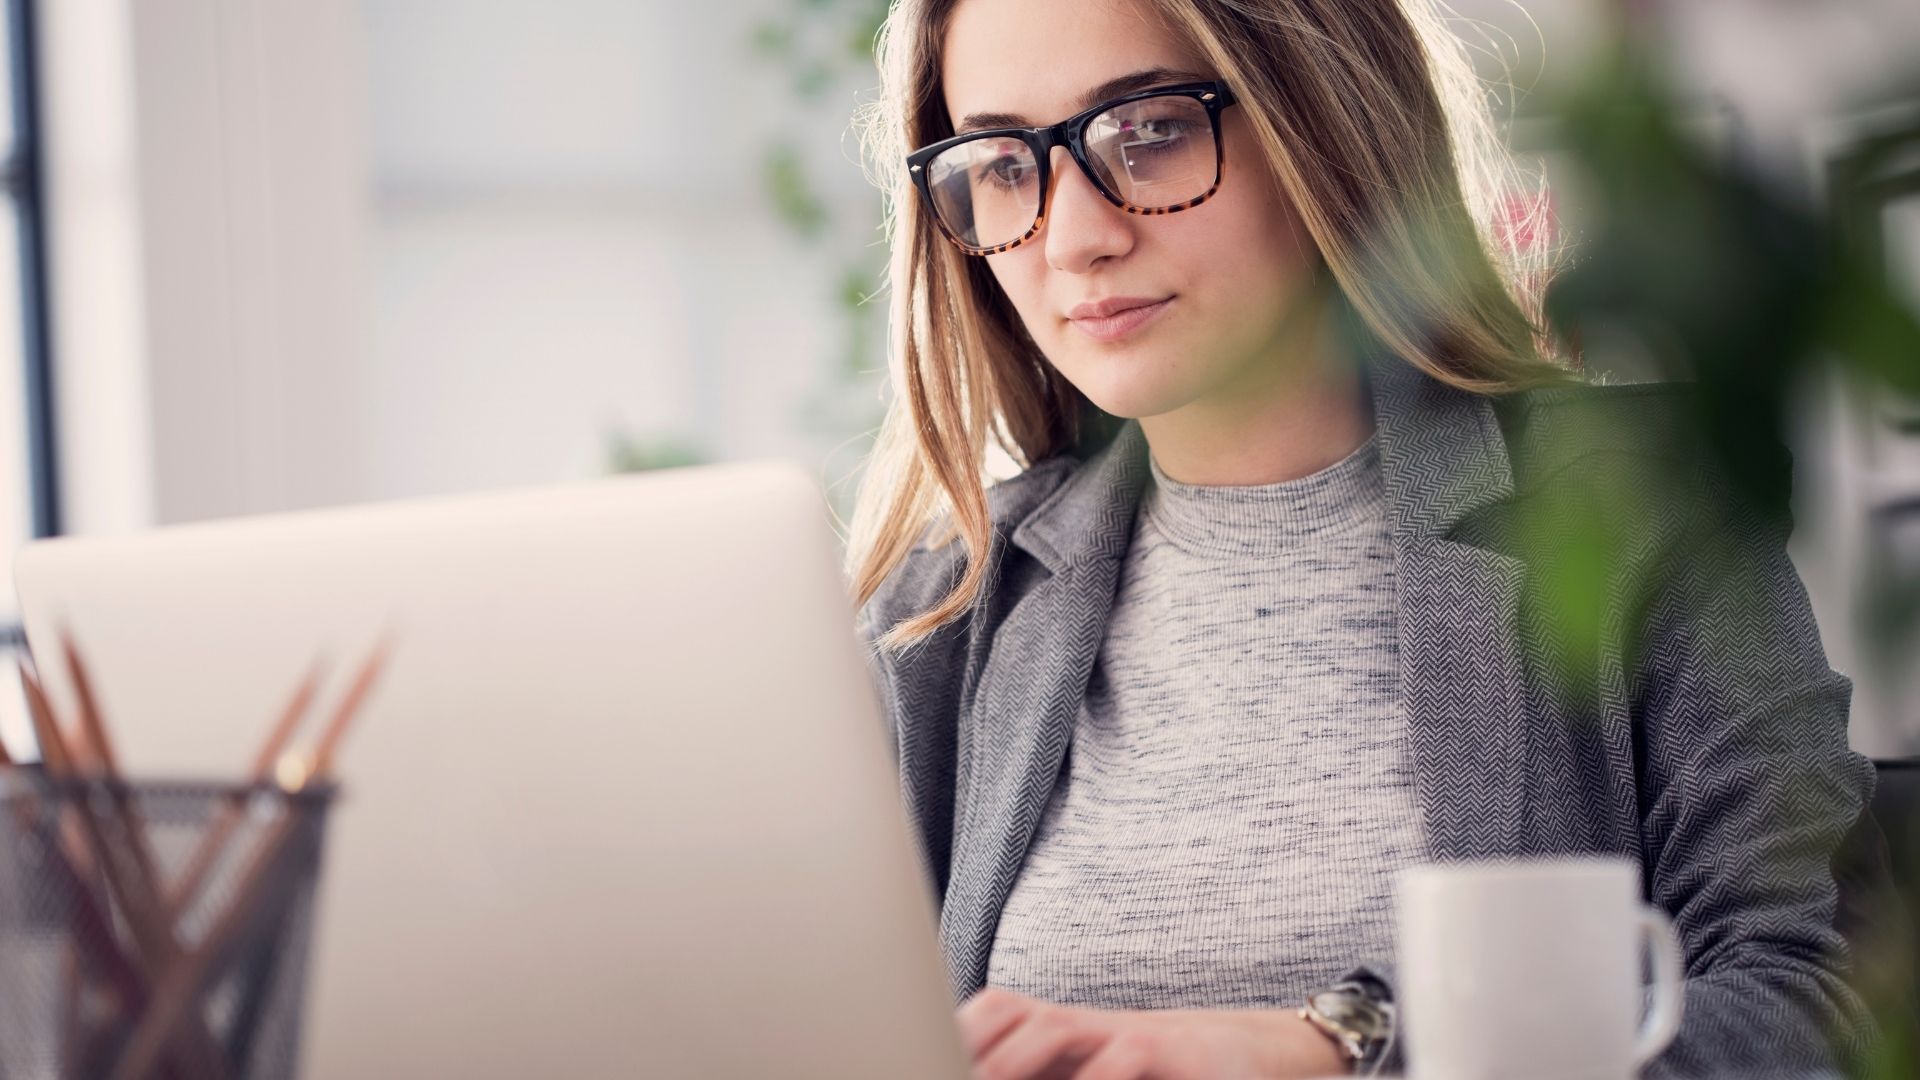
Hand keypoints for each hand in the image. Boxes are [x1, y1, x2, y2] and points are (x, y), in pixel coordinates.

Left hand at [954, 986, 1349, 1079]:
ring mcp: (1126, 1033)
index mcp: (1063, 1032)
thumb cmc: (1163, 1067)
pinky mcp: (1168, 1051)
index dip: (959, 1030)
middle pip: (1010, 1017)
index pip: (995, 1014)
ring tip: (980, 1075)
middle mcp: (1087, 1026)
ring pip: (1057, 1030)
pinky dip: (1099, 1074)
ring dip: (1015, 1057)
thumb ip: (1047, 1065)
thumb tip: (980, 1064)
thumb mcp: (1097, 1066)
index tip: (924, 1047)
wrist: (1256, 1052)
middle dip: (971, 1044)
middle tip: (945, 1065)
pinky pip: (1126, 1055)